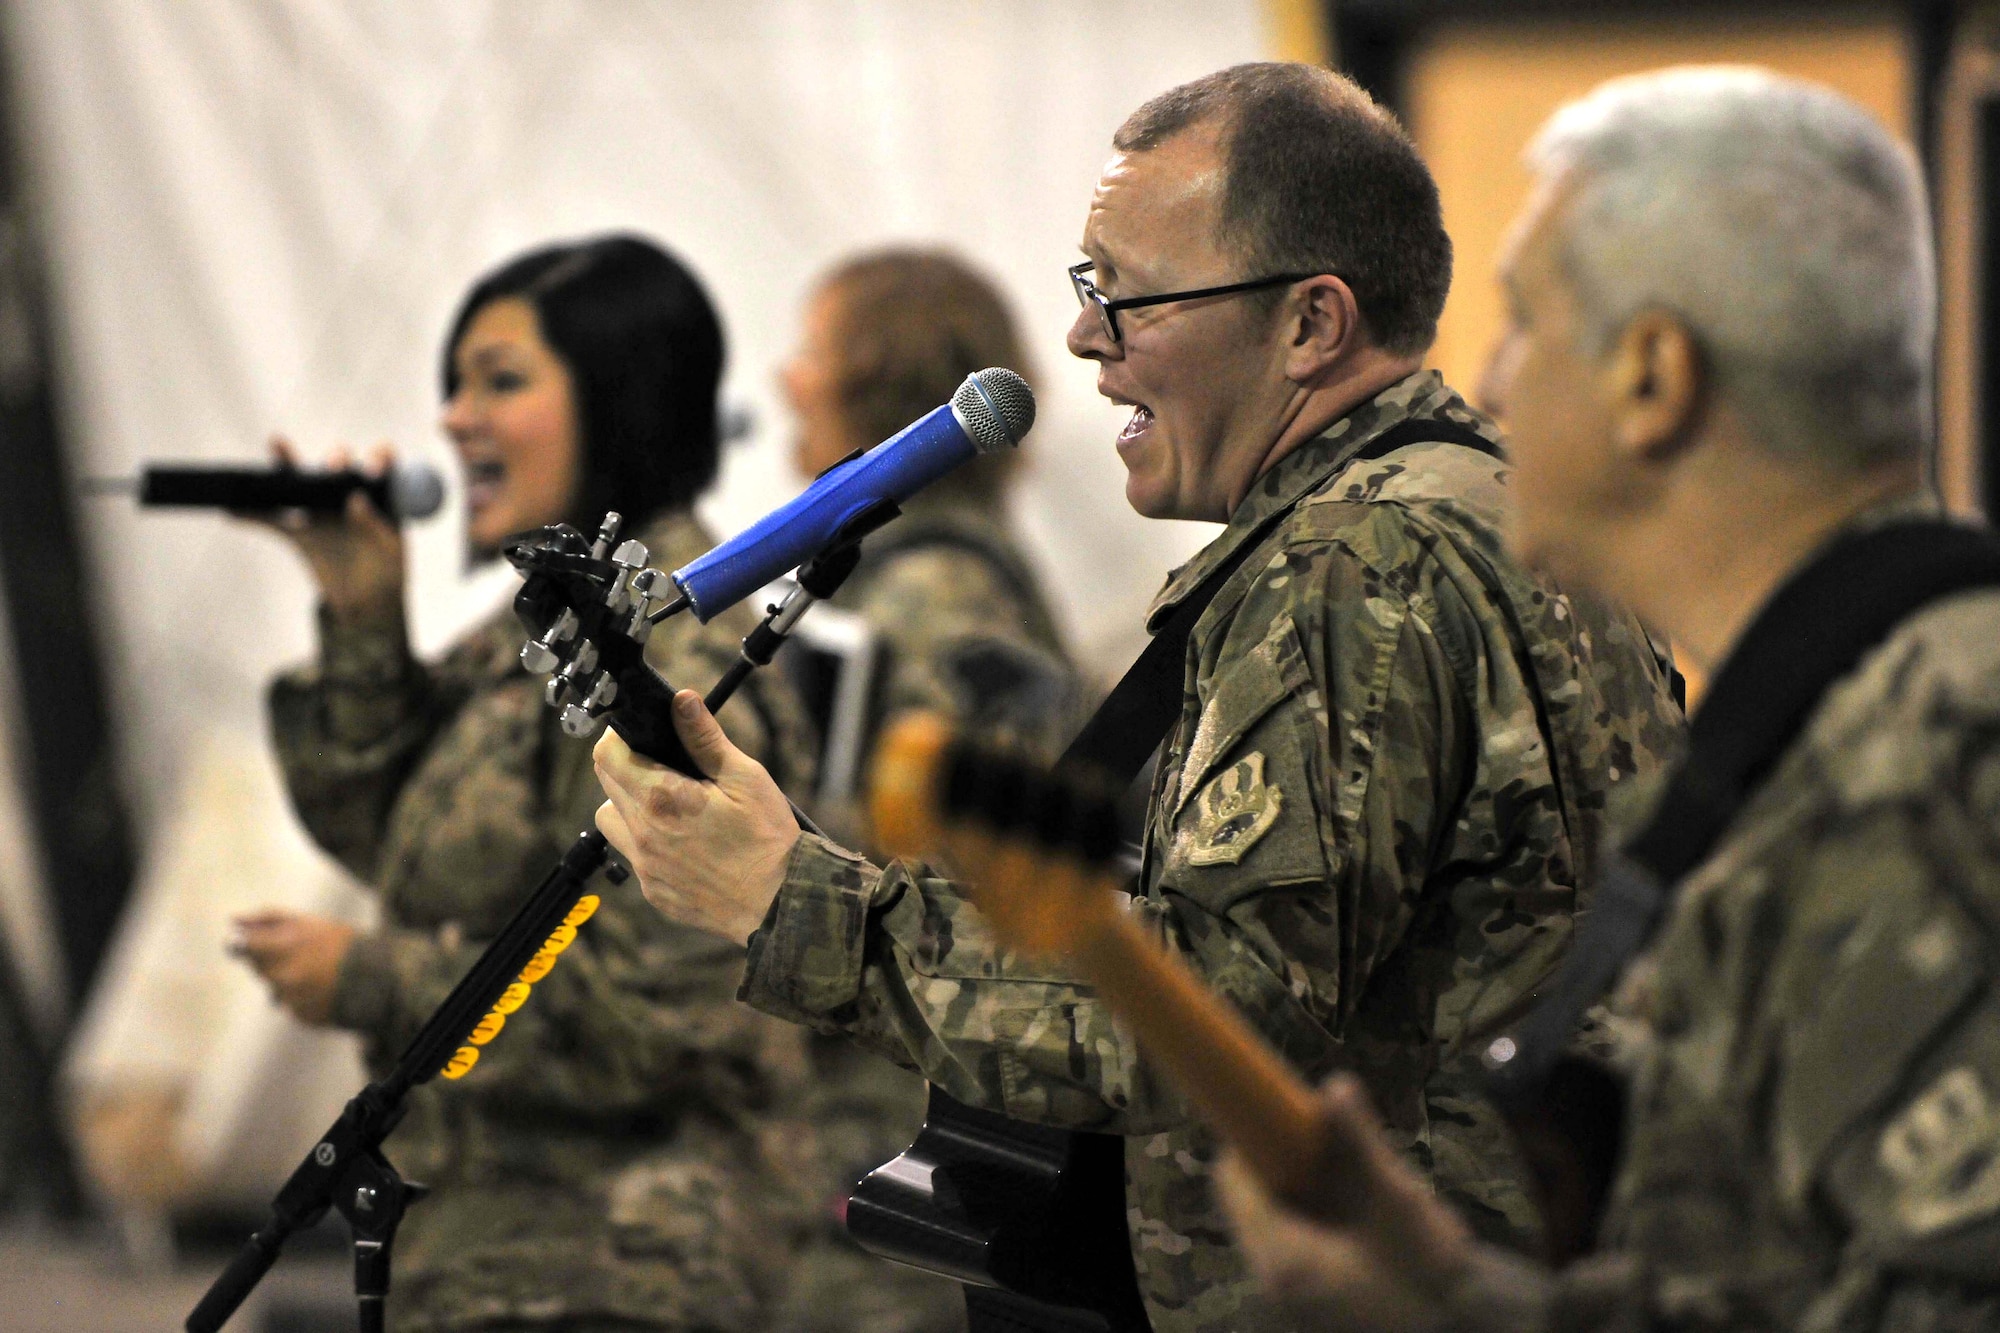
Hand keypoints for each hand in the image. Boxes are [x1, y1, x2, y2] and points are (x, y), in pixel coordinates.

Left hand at [229, 909, 355, 1026]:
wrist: (376, 976)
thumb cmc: (339, 942)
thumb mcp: (305, 922)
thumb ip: (266, 919)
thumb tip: (233, 921)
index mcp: (281, 950)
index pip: (243, 948)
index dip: (244, 945)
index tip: (248, 943)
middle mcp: (282, 977)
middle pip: (258, 969)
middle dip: (272, 960)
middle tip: (300, 952)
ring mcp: (290, 1000)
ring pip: (273, 989)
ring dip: (286, 979)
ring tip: (315, 971)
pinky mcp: (299, 1017)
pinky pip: (289, 1005)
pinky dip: (300, 996)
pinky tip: (320, 987)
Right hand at [241, 436, 405, 620]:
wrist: (366, 603)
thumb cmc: (387, 571)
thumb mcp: (390, 551)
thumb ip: (374, 525)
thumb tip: (356, 500)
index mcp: (378, 495)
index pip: (382, 463)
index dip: (379, 458)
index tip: (374, 473)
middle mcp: (348, 495)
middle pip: (338, 465)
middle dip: (336, 460)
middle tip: (336, 470)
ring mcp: (321, 511)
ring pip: (301, 482)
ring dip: (286, 463)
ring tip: (277, 443)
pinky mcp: (301, 532)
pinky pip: (272, 521)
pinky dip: (252, 516)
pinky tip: (232, 511)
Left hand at [594, 690, 800, 941]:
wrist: (779, 904)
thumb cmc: (767, 840)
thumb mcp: (745, 778)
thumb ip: (706, 739)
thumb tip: (682, 701)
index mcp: (662, 799)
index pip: (608, 757)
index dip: (619, 738)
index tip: (639, 735)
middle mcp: (643, 834)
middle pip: (607, 786)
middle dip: (627, 767)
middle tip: (664, 766)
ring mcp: (646, 867)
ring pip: (612, 822)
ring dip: (628, 806)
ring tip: (668, 805)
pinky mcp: (654, 891)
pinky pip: (633, 856)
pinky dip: (647, 842)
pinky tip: (683, 841)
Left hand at [1214, 1073, 1472, 1332]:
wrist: (1459, 1328)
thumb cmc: (1426, 1272)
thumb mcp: (1395, 1200)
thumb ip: (1361, 1142)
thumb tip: (1337, 1084)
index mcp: (1281, 1256)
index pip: (1231, 1181)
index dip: (1249, 1140)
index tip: (1281, 1113)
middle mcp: (1274, 1278)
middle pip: (1251, 1199)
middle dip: (1280, 1162)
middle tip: (1324, 1141)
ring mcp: (1291, 1293)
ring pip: (1276, 1219)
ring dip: (1301, 1188)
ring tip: (1351, 1177)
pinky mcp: (1312, 1297)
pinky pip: (1297, 1243)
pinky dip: (1316, 1217)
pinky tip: (1358, 1211)